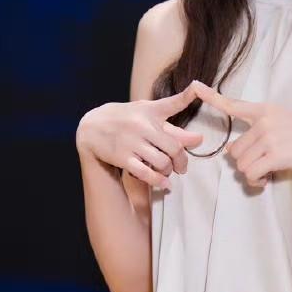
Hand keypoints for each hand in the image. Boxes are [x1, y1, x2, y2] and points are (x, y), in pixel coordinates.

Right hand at [76, 83, 204, 187]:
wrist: (92, 127)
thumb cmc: (126, 119)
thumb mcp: (148, 113)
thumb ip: (173, 126)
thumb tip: (199, 139)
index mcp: (150, 112)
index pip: (173, 107)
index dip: (189, 113)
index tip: (197, 109)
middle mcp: (142, 126)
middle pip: (173, 148)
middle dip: (181, 161)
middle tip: (181, 167)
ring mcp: (132, 143)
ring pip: (162, 162)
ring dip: (168, 170)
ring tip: (166, 171)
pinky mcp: (123, 157)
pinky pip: (145, 173)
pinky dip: (158, 181)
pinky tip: (164, 184)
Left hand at [190, 80, 291, 186]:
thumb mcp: (286, 122)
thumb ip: (263, 132)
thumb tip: (237, 151)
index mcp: (264, 111)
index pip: (234, 105)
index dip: (212, 97)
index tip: (195, 86)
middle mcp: (263, 122)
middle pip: (235, 151)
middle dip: (246, 163)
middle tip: (262, 167)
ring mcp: (268, 137)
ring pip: (241, 165)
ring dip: (252, 174)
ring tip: (267, 173)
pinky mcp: (275, 154)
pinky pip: (251, 173)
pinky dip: (256, 181)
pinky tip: (266, 179)